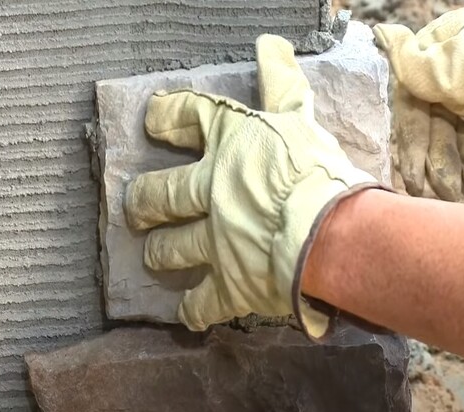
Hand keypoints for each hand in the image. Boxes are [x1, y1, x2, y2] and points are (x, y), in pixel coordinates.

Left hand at [123, 34, 383, 339]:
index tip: (152, 119)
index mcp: (230, 146)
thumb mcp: (300, 119)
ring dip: (160, 252)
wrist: (328, 233)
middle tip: (135, 207)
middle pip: (161, 195)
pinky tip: (187, 314)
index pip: (188, 117)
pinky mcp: (230, 284)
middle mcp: (211, 192)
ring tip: (153, 256)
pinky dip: (194, 310)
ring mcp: (215, 241)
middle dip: (143, 202)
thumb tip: (271, 44)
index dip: (166, 115)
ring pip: (172, 248)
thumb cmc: (318, 170)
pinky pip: (204, 304)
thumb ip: (282, 84)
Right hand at [374, 0, 463, 201]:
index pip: (411, 118)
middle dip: (444, 170)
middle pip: (436, 139)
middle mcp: (448, 89)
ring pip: (463, 149)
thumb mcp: (453, 67)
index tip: (413, 184)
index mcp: (432, 70)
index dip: (412, 153)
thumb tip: (379, 32)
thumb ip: (412, 67)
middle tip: (450, 195)